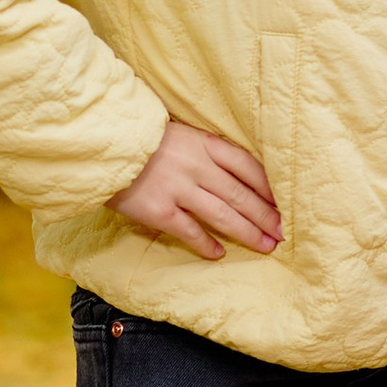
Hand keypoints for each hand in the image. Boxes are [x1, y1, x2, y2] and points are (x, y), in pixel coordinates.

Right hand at [110, 120, 282, 260]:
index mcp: (204, 144)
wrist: (102, 142)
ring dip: (248, 232)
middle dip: (265, 215)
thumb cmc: (141, 137)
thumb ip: (204, 151)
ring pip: (223, 215)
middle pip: (242, 195)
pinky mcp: (159, 210)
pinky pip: (190, 231)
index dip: (269, 187)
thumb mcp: (180, 133)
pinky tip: (220, 253)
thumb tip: (232, 173)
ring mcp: (178, 189)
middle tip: (284, 231)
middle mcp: (197, 166)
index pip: (248, 167)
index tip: (283, 201)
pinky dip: (207, 244)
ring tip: (266, 245)